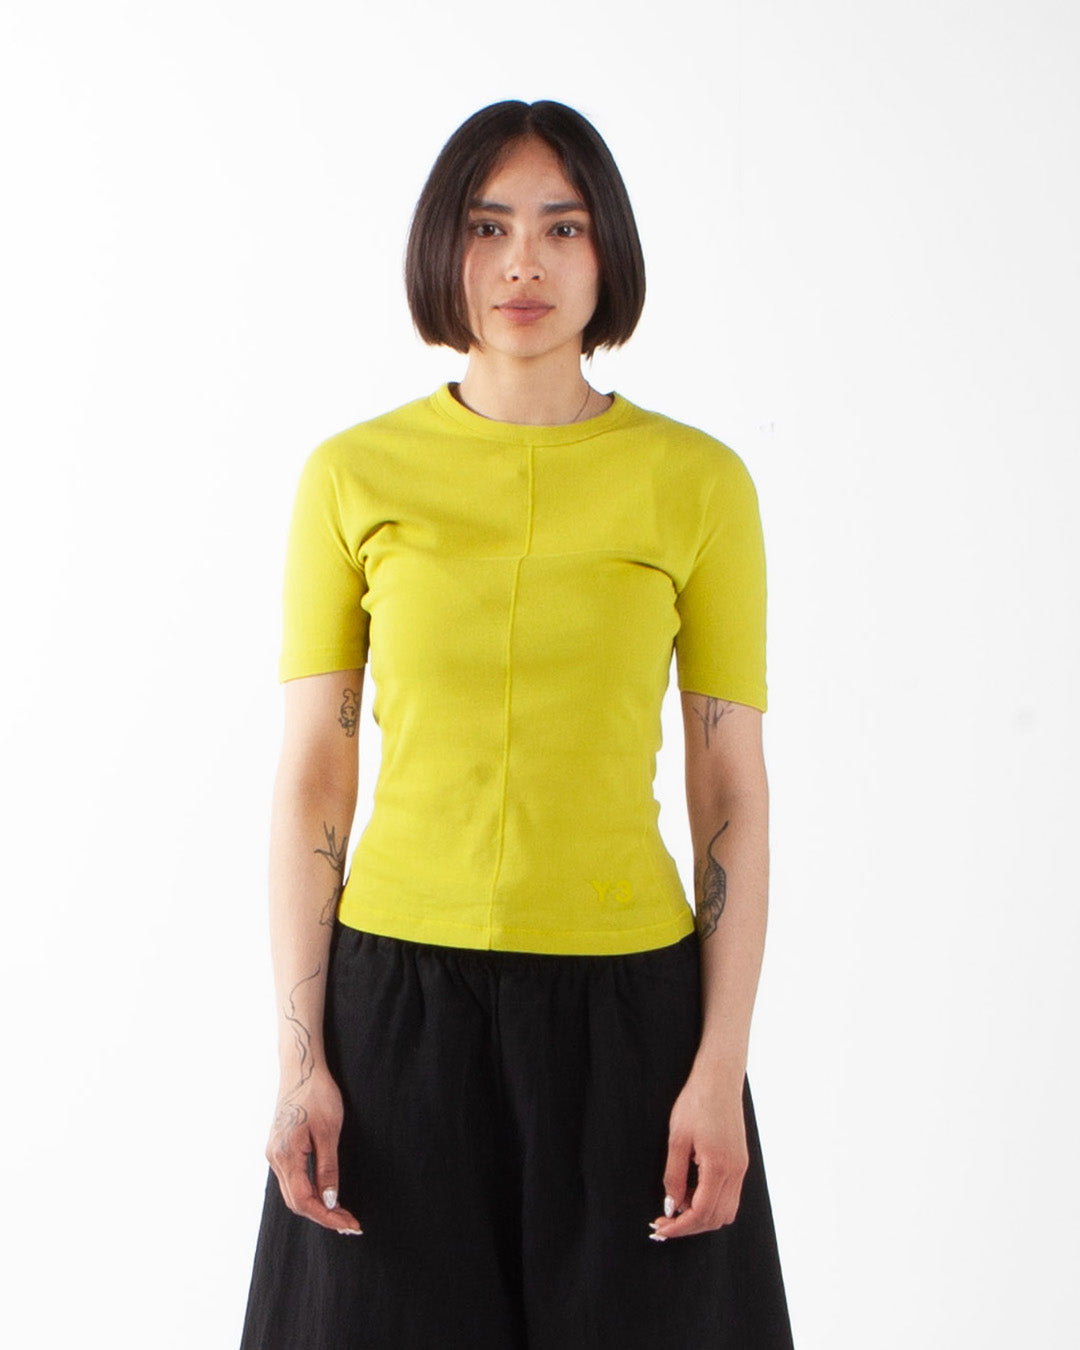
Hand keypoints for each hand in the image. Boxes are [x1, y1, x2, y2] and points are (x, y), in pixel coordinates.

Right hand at [266, 1067, 362, 1233]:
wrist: (301, 1068)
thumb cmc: (317, 1094)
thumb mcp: (328, 1131)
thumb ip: (327, 1168)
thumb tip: (329, 1202)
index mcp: (286, 1155)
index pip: (304, 1200)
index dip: (327, 1217)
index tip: (350, 1225)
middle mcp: (275, 1158)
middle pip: (296, 1201)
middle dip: (323, 1216)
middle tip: (350, 1224)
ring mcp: (274, 1153)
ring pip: (292, 1193)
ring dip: (315, 1206)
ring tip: (341, 1215)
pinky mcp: (278, 1148)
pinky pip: (291, 1179)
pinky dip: (307, 1192)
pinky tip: (324, 1195)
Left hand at [649, 1067, 747, 1240]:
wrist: (719, 1079)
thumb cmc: (695, 1103)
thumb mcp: (677, 1139)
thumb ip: (674, 1176)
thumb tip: (672, 1206)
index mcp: (719, 1166)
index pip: (702, 1212)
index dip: (680, 1226)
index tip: (661, 1228)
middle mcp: (735, 1171)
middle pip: (716, 1218)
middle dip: (690, 1226)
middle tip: (664, 1222)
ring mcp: (741, 1167)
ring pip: (726, 1211)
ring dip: (702, 1217)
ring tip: (677, 1207)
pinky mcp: (740, 1162)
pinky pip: (729, 1196)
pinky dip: (711, 1203)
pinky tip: (691, 1193)